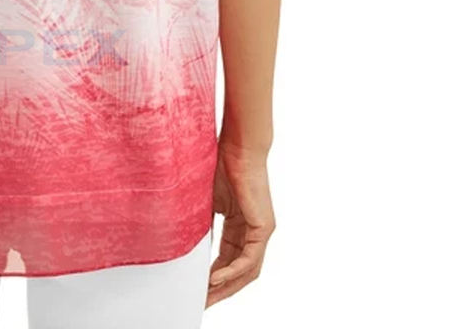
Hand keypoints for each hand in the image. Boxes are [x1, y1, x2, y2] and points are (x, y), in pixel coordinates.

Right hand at [206, 141, 275, 306]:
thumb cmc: (221, 165)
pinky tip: (214, 279)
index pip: (228, 260)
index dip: (213, 278)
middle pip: (239, 272)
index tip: (197, 290)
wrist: (238, 146)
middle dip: (219, 290)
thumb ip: (202, 223)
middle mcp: (255, 232)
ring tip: (206, 297)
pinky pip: (248, 260)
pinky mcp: (263, 227)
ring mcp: (261, 231)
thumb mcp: (206, 201)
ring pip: (246, 271)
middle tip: (201, 303)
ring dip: (226, 287)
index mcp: (241, 226)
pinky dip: (231, 272)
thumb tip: (184, 242)